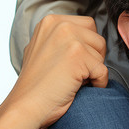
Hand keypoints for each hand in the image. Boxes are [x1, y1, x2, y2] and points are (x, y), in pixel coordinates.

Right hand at [7, 14, 107, 128]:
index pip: (87, 26)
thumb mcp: (41, 49)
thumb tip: (84, 38)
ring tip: (73, 81)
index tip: (73, 63)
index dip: (87, 47)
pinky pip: (103, 70)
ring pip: (101, 54)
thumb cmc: (35, 85)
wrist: (25, 107)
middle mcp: (60, 25)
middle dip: (93, 56)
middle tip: (77, 73)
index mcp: (51, 21)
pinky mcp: (78, 55)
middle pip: (97, 38)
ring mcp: (70, 39)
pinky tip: (80, 88)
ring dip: (93, 70)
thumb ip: (60, 39)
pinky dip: (98, 83)